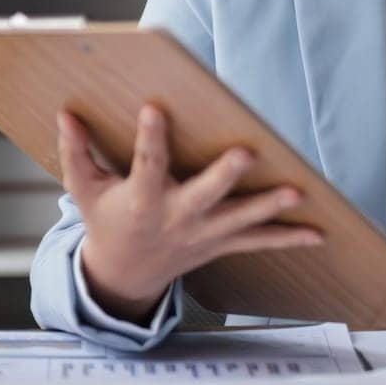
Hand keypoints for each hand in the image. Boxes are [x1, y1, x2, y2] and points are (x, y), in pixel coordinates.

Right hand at [57, 103, 324, 321]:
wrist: (124, 277)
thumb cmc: (106, 221)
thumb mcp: (85, 190)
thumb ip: (76, 152)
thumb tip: (65, 112)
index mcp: (142, 200)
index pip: (146, 164)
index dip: (150, 136)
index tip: (155, 108)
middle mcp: (177, 217)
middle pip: (205, 195)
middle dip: (226, 176)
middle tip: (247, 154)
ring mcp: (204, 233)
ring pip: (241, 220)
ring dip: (270, 207)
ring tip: (299, 192)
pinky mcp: (223, 242)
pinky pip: (260, 242)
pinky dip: (290, 238)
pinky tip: (320, 232)